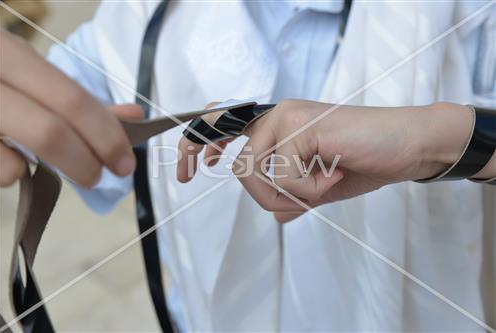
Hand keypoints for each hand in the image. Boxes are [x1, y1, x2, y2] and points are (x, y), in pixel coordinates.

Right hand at [0, 31, 137, 186]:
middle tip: (101, 176)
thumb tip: (133, 116)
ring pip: (16, 159)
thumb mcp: (30, 77)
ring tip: (62, 169)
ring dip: (54, 171)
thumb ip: (78, 99)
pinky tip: (13, 162)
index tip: (126, 162)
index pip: (73, 100)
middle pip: (50, 131)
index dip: (107, 136)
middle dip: (86, 162)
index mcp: (11, 55)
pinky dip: (12, 174)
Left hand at [177, 99, 474, 221]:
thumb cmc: (364, 162)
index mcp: (278, 125)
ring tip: (328, 184)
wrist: (407, 147)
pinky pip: (285, 177)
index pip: (224, 127)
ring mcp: (288, 117)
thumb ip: (293, 195)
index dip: (198, 143)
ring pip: (258, 175)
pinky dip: (311, 190)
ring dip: (293, 195)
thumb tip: (275, 213)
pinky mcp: (302, 126)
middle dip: (265, 195)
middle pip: (241, 166)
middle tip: (298, 201)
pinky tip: (336, 174)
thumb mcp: (320, 187)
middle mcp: (278, 116)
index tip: (190, 168)